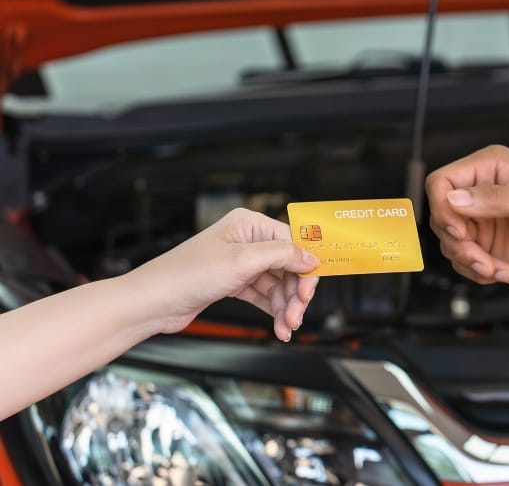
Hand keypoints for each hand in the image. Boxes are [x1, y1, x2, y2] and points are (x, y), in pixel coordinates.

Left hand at [127, 208, 319, 340]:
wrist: (153, 302)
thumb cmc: (187, 274)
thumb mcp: (242, 261)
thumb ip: (282, 255)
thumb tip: (312, 256)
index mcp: (249, 224)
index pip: (292, 242)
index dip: (305, 267)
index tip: (310, 289)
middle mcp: (247, 241)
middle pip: (288, 266)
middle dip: (295, 293)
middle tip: (297, 315)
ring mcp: (240, 263)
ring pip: (277, 284)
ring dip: (285, 307)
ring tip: (286, 326)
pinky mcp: (233, 283)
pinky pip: (263, 295)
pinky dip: (273, 310)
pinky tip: (279, 325)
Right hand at [426, 145, 508, 284]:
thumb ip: (494, 199)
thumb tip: (454, 198)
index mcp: (489, 167)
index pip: (441, 182)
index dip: (441, 208)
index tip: (460, 232)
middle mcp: (479, 190)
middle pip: (441, 216)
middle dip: (460, 244)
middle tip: (484, 259)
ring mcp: (481, 218)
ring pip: (449, 242)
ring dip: (471, 262)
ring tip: (499, 269)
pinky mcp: (485, 242)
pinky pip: (462, 260)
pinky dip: (479, 271)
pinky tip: (504, 272)